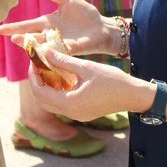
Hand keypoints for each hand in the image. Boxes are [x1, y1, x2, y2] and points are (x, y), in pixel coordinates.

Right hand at [0, 0, 111, 55]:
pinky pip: (64, 49)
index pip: (28, 25)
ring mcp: (62, 42)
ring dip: (38, 46)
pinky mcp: (74, 47)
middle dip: (23, 39)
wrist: (100, 26)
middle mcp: (51, 35)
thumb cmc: (83, 14)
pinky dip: (57, 51)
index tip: (0, 30)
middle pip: (34, 37)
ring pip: (46, 46)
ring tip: (27, 46)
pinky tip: (49, 51)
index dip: (14, 28)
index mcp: (47, 23)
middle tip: (12, 39)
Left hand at [26, 48, 148, 120]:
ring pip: (51, 103)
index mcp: (69, 103)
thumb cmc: (112, 80)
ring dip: (46, 87)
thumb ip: (64, 61)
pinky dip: (57, 92)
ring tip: (48, 69)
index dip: (33, 76)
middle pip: (42, 100)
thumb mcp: (87, 67)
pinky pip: (62, 104)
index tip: (33, 61)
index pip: (39, 92)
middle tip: (37, 65)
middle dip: (37, 82)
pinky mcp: (82, 113)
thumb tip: (45, 52)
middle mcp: (70, 113)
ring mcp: (76, 115)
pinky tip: (61, 78)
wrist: (133, 95)